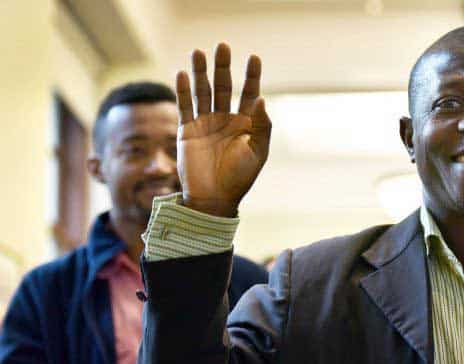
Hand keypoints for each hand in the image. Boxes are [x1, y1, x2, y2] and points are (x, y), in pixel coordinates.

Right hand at [176, 43, 270, 216]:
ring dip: (201, 72)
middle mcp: (225, 119)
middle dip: (223, 67)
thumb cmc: (240, 178)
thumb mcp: (257, 152)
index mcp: (246, 124)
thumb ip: (262, 126)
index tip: (255, 58)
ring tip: (199, 51)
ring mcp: (206, 124)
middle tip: (223, 45)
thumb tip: (262, 99)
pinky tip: (183, 74)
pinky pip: (185, 107)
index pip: (249, 94)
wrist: (214, 199)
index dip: (252, 76)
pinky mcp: (188, 131)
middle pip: (224, 87)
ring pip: (203, 92)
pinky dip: (183, 91)